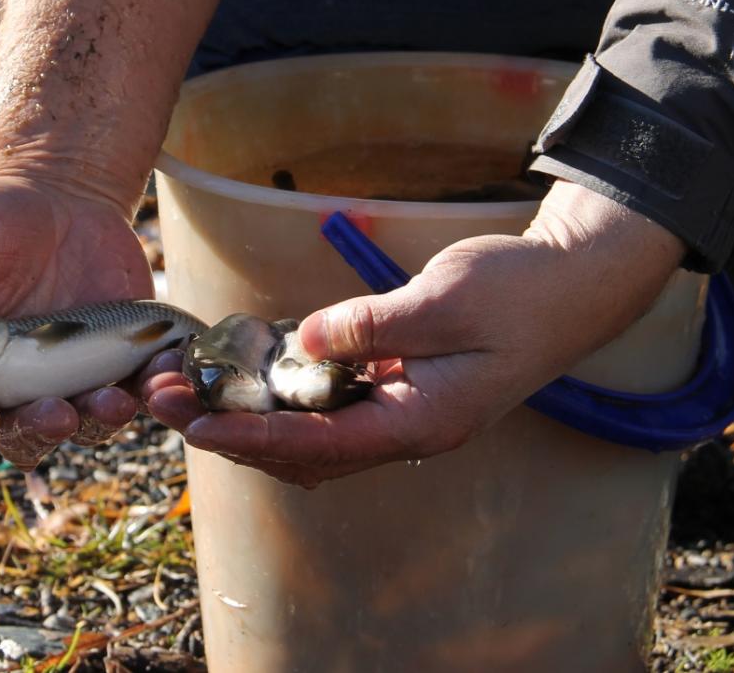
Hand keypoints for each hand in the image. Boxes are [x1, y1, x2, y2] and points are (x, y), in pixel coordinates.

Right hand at [0, 176, 152, 468]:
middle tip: (55, 415)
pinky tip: (162, 377)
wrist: (60, 195)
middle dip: (37, 432)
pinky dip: (151, 390)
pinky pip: (138, 388)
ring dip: (98, 420)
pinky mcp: (120, 358)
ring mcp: (72, 375)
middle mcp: (16, 383)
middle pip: (22, 431)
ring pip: (85, 421)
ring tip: (114, 401)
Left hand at [138, 181, 685, 487]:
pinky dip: (282, 394)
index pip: (317, 444)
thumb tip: (304, 341)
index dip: (250, 435)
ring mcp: (401, 411)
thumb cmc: (519, 293)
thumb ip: (371, 327)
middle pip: (299, 451)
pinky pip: (328, 405)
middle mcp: (405, 429)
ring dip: (247, 415)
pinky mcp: (398, 387)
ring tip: (184, 389)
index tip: (194, 423)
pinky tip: (245, 368)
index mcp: (420, 423)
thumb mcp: (444, 301)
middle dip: (228, 429)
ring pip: (308, 434)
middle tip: (161, 399)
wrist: (572, 284)